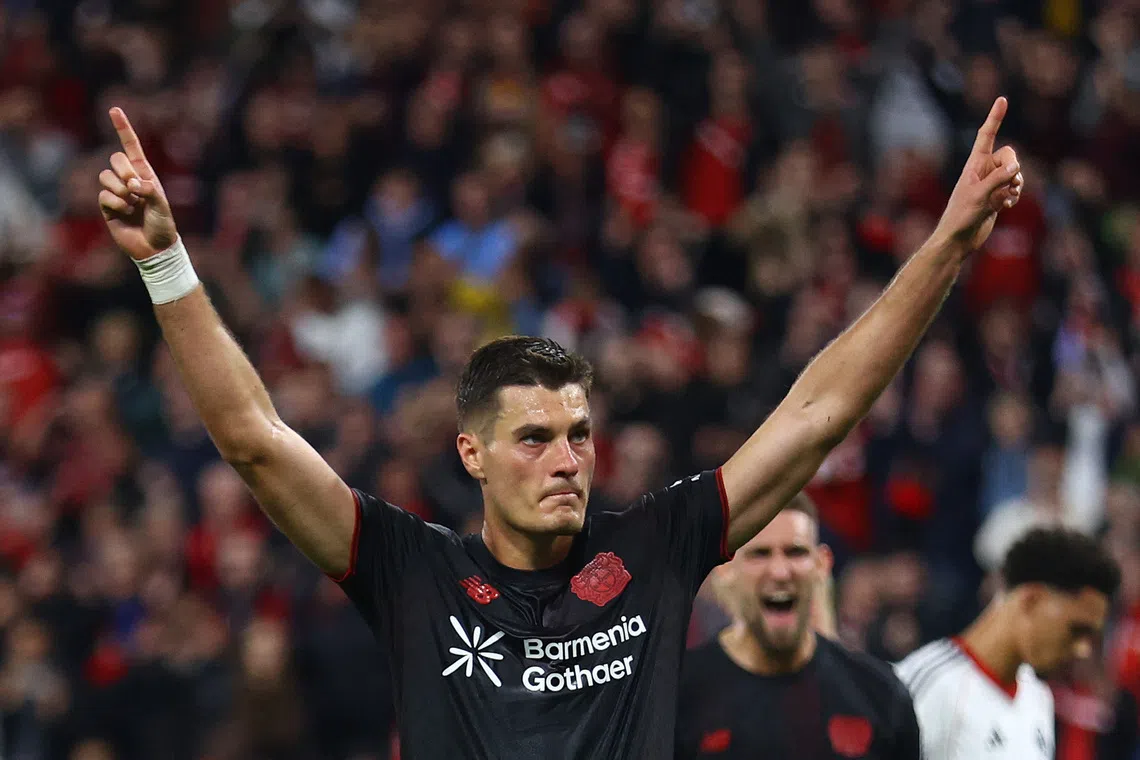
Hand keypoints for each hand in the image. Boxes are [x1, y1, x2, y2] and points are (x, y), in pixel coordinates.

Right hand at [98, 107, 177, 259]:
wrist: (155, 247)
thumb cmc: (163, 224)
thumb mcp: (161, 204)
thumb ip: (149, 190)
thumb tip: (132, 184)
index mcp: (145, 174)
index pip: (131, 146)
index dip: (123, 128)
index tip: (114, 109)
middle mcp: (129, 180)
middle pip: (114, 158)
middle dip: (123, 170)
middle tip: (135, 187)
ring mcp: (116, 192)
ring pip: (105, 177)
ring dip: (120, 190)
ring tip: (133, 204)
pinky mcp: (107, 207)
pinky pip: (104, 196)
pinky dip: (116, 204)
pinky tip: (126, 213)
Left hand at [933, 96, 1024, 253]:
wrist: (958, 239)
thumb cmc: (961, 216)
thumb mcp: (980, 194)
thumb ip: (999, 178)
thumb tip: (1016, 166)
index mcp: (974, 164)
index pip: (986, 135)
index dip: (995, 118)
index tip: (1002, 99)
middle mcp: (983, 170)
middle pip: (1010, 155)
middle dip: (1014, 167)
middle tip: (1008, 183)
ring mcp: (992, 184)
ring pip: (1016, 173)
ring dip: (1016, 184)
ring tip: (1005, 198)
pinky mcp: (997, 197)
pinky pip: (1015, 188)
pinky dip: (1014, 196)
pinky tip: (1005, 207)